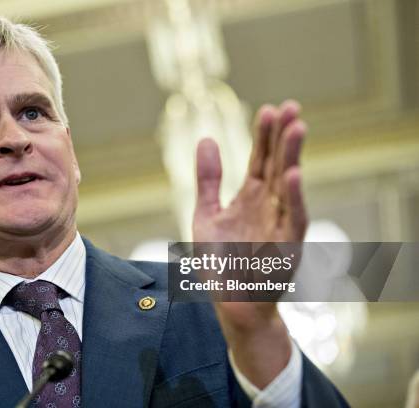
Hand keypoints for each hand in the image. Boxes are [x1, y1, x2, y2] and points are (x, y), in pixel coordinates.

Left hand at [192, 100, 306, 387]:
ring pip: (289, 186)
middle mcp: (268, 207)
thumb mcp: (206, 214)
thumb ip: (208, 180)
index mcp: (251, 198)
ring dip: (293, 158)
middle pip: (277, 165)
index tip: (268, 109)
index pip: (260, 160)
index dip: (263, 136)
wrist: (231, 303)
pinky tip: (294, 175)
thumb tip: (206, 138)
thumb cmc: (221, 262)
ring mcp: (279, 225)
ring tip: (296, 128)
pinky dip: (295, 198)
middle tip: (290, 106)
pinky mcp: (287, 248)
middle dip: (282, 137)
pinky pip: (292, 220)